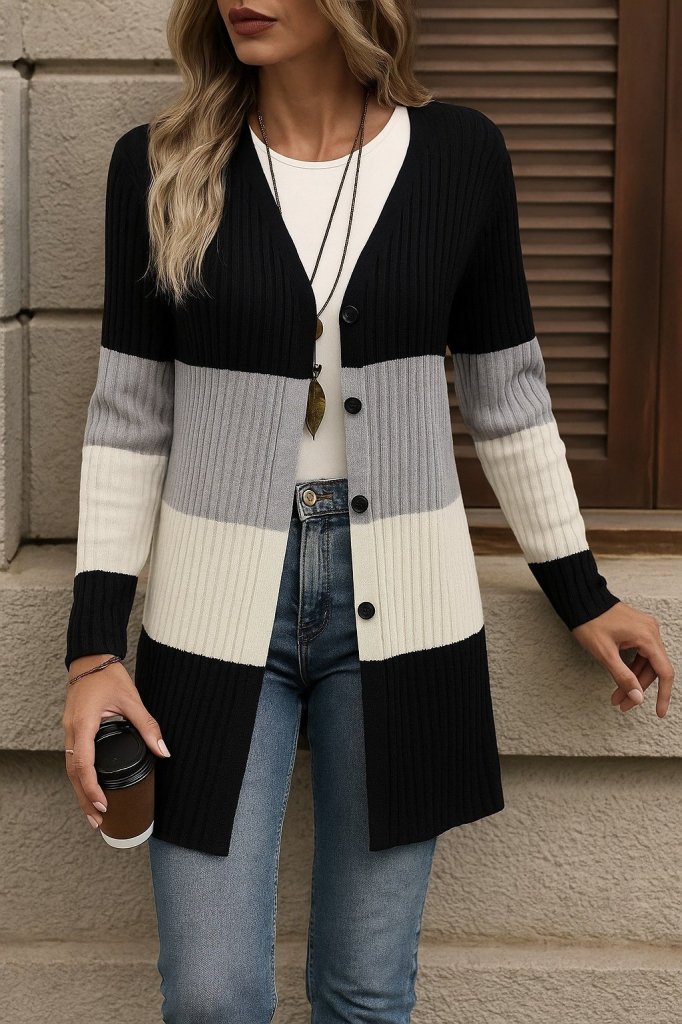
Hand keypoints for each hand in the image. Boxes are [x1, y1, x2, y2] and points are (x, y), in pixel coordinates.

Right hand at [63, 655, 170, 831]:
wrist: (91, 660)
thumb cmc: (108, 676)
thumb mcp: (132, 700)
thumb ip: (147, 726)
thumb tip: (163, 751)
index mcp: (84, 724)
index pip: (83, 764)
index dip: (91, 788)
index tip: (102, 806)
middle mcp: (72, 731)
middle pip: (73, 773)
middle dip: (84, 799)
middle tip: (97, 822)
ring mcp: (69, 731)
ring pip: (70, 768)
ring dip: (80, 792)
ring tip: (92, 814)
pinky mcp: (73, 731)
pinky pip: (72, 759)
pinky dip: (79, 778)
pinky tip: (88, 789)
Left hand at [571, 602, 674, 716]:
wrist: (581, 600)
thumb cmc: (590, 622)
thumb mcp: (605, 654)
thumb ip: (623, 677)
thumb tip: (637, 697)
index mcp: (647, 637)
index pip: (664, 672)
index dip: (663, 695)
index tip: (659, 713)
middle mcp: (651, 631)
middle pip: (653, 669)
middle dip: (638, 689)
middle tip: (622, 705)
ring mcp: (646, 629)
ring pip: (646, 663)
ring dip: (633, 680)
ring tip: (617, 697)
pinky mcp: (638, 629)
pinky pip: (641, 653)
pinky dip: (631, 668)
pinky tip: (620, 679)